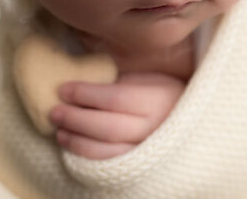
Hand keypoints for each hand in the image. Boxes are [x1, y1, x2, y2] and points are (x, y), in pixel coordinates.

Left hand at [49, 72, 185, 159]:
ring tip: (59, 131)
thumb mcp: (150, 79)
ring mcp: (148, 152)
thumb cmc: (165, 95)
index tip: (64, 89)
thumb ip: (122, 81)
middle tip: (54, 111)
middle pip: (107, 127)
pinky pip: (109, 166)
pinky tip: (73, 146)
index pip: (115, 98)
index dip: (85, 94)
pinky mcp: (141, 169)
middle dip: (76, 119)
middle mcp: (154, 129)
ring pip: (107, 152)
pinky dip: (87, 157)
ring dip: (77, 141)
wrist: (191, 125)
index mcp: (157, 100)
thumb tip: (83, 77)